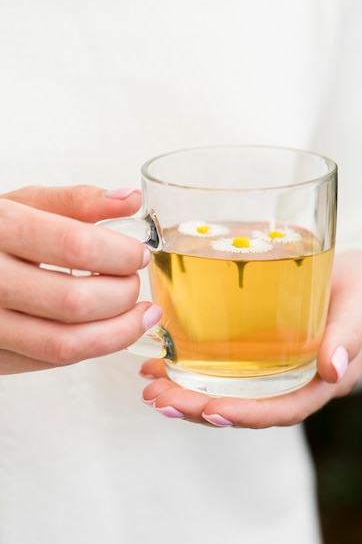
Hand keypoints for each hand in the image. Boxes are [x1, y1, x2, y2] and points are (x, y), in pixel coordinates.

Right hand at [0, 185, 160, 373]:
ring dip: (118, 332)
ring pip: (66, 343)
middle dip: (122, 294)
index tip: (137, 255)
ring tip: (139, 314)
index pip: (75, 246)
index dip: (119, 254)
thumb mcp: (22, 205)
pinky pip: (52, 361)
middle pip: (74, 300)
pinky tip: (109, 328)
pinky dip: (92, 346)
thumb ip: (76, 201)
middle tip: (133, 282)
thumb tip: (130, 199)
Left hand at [140, 250, 361, 427]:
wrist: (351, 274)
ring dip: (187, 392)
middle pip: (246, 405)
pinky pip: (222, 366)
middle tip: (159, 399)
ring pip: (228, 390)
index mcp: (322, 378)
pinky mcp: (257, 349)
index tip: (210, 409)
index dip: (248, 414)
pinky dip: (189, 366)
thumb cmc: (360, 285)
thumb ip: (351, 332)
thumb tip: (332, 370)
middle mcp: (293, 380)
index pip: (284, 407)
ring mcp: (272, 367)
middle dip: (199, 407)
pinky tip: (161, 360)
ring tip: (151, 385)